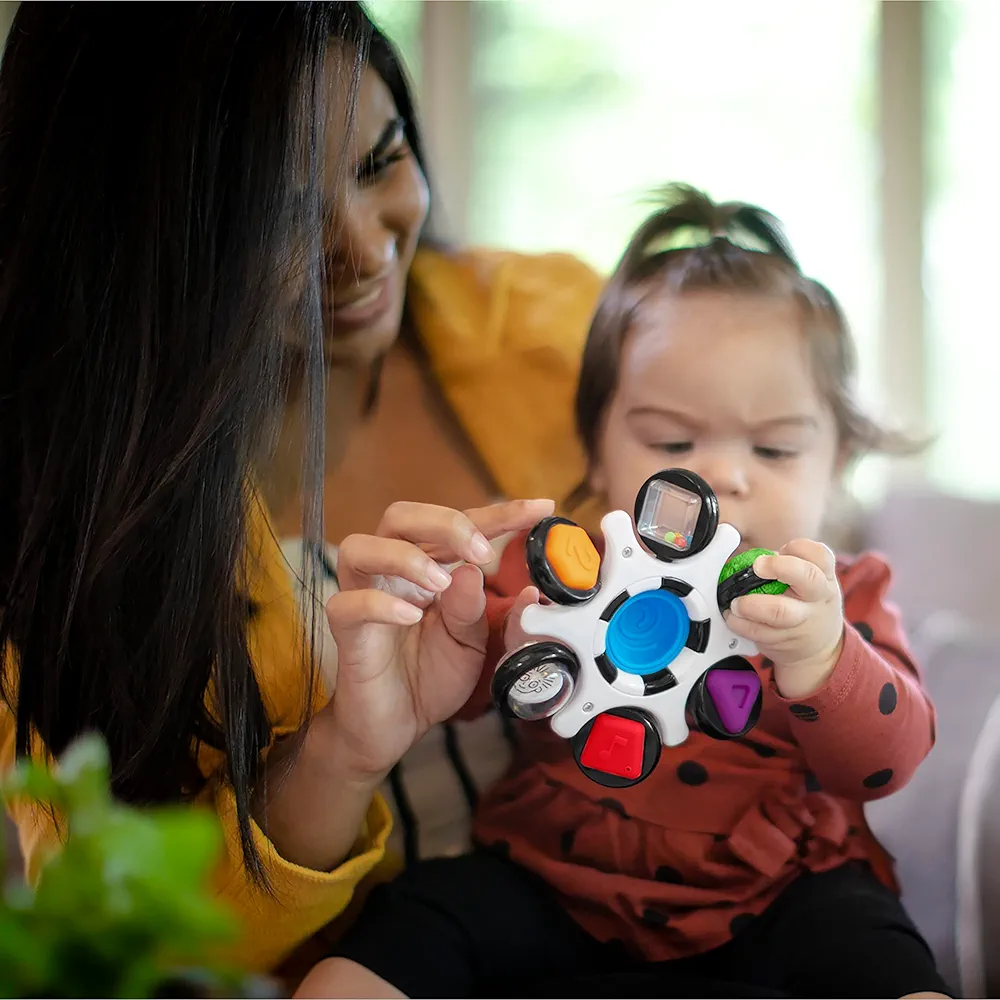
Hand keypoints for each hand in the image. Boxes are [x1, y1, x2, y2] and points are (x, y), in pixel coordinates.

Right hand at [320, 498, 554, 782]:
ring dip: (406, 557)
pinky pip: (349, 604)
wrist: (396, 726)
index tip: (540, 509)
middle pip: (400, 516)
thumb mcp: (472, 644)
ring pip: (361, 547)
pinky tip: (411, 616)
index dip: (499, 514)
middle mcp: (392, 570)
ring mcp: (364, 595)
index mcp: (427, 564)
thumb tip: (482, 572)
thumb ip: (479, 609)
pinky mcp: (346, 630)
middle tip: (481, 552)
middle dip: (445, 523)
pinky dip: (380, 604)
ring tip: (440, 583)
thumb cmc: (430, 676)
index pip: (458, 525)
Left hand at [724, 539, 844, 699]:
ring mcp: (802, 620)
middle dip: (779, 567)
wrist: (822, 647)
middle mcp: (817, 597)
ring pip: (779, 611)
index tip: (782, 549)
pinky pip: (759, 632)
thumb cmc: (808, 603)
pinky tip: (733, 617)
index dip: (798, 547)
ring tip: (737, 602)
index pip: (819, 554)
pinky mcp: (784, 640)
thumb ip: (785, 564)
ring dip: (751, 604)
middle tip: (757, 566)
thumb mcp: (810, 580)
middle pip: (807, 577)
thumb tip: (747, 556)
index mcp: (823, 576)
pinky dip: (741, 624)